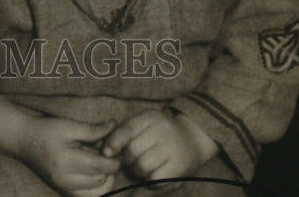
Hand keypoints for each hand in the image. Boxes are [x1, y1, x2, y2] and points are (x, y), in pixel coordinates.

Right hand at [19, 115, 119, 196]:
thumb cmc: (46, 130)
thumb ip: (92, 129)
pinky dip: (96, 187)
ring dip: (105, 179)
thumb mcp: (69, 125)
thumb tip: (114, 126)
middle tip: (108, 153)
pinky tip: (93, 172)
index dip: (114, 160)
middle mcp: (66, 180)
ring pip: (97, 192)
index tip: (118, 149)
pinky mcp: (64, 192)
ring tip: (101, 163)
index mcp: (67, 161)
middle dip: (110, 168)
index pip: (100, 167)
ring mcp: (64, 189)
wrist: (24, 140)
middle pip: (101, 180)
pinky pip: (87, 196)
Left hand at [103, 109, 217, 180]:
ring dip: (137, 172)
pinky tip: (154, 174)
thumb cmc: (161, 132)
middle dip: (127, 160)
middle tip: (132, 161)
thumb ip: (125, 132)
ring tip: (142, 168)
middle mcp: (162, 130)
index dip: (114, 142)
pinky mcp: (180, 166)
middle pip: (132, 150)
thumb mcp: (145, 124)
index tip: (106, 153)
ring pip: (142, 166)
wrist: (193, 137)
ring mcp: (172, 148)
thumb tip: (106, 150)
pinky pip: (156, 179)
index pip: (127, 129)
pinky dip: (150, 180)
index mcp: (150, 117)